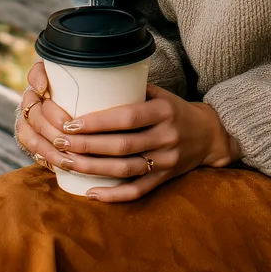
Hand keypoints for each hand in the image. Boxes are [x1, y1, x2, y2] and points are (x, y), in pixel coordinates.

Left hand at [14, 62, 239, 200]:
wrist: (210, 135)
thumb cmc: (175, 110)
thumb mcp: (160, 93)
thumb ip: (131, 88)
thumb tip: (91, 77)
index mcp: (164, 111)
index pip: (128, 117)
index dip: (98, 122)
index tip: (71, 122)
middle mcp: (167, 136)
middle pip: (122, 145)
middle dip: (87, 145)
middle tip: (60, 142)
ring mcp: (167, 161)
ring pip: (126, 169)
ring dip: (93, 168)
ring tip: (67, 163)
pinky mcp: (165, 178)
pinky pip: (138, 190)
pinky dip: (114, 194)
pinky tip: (91, 192)